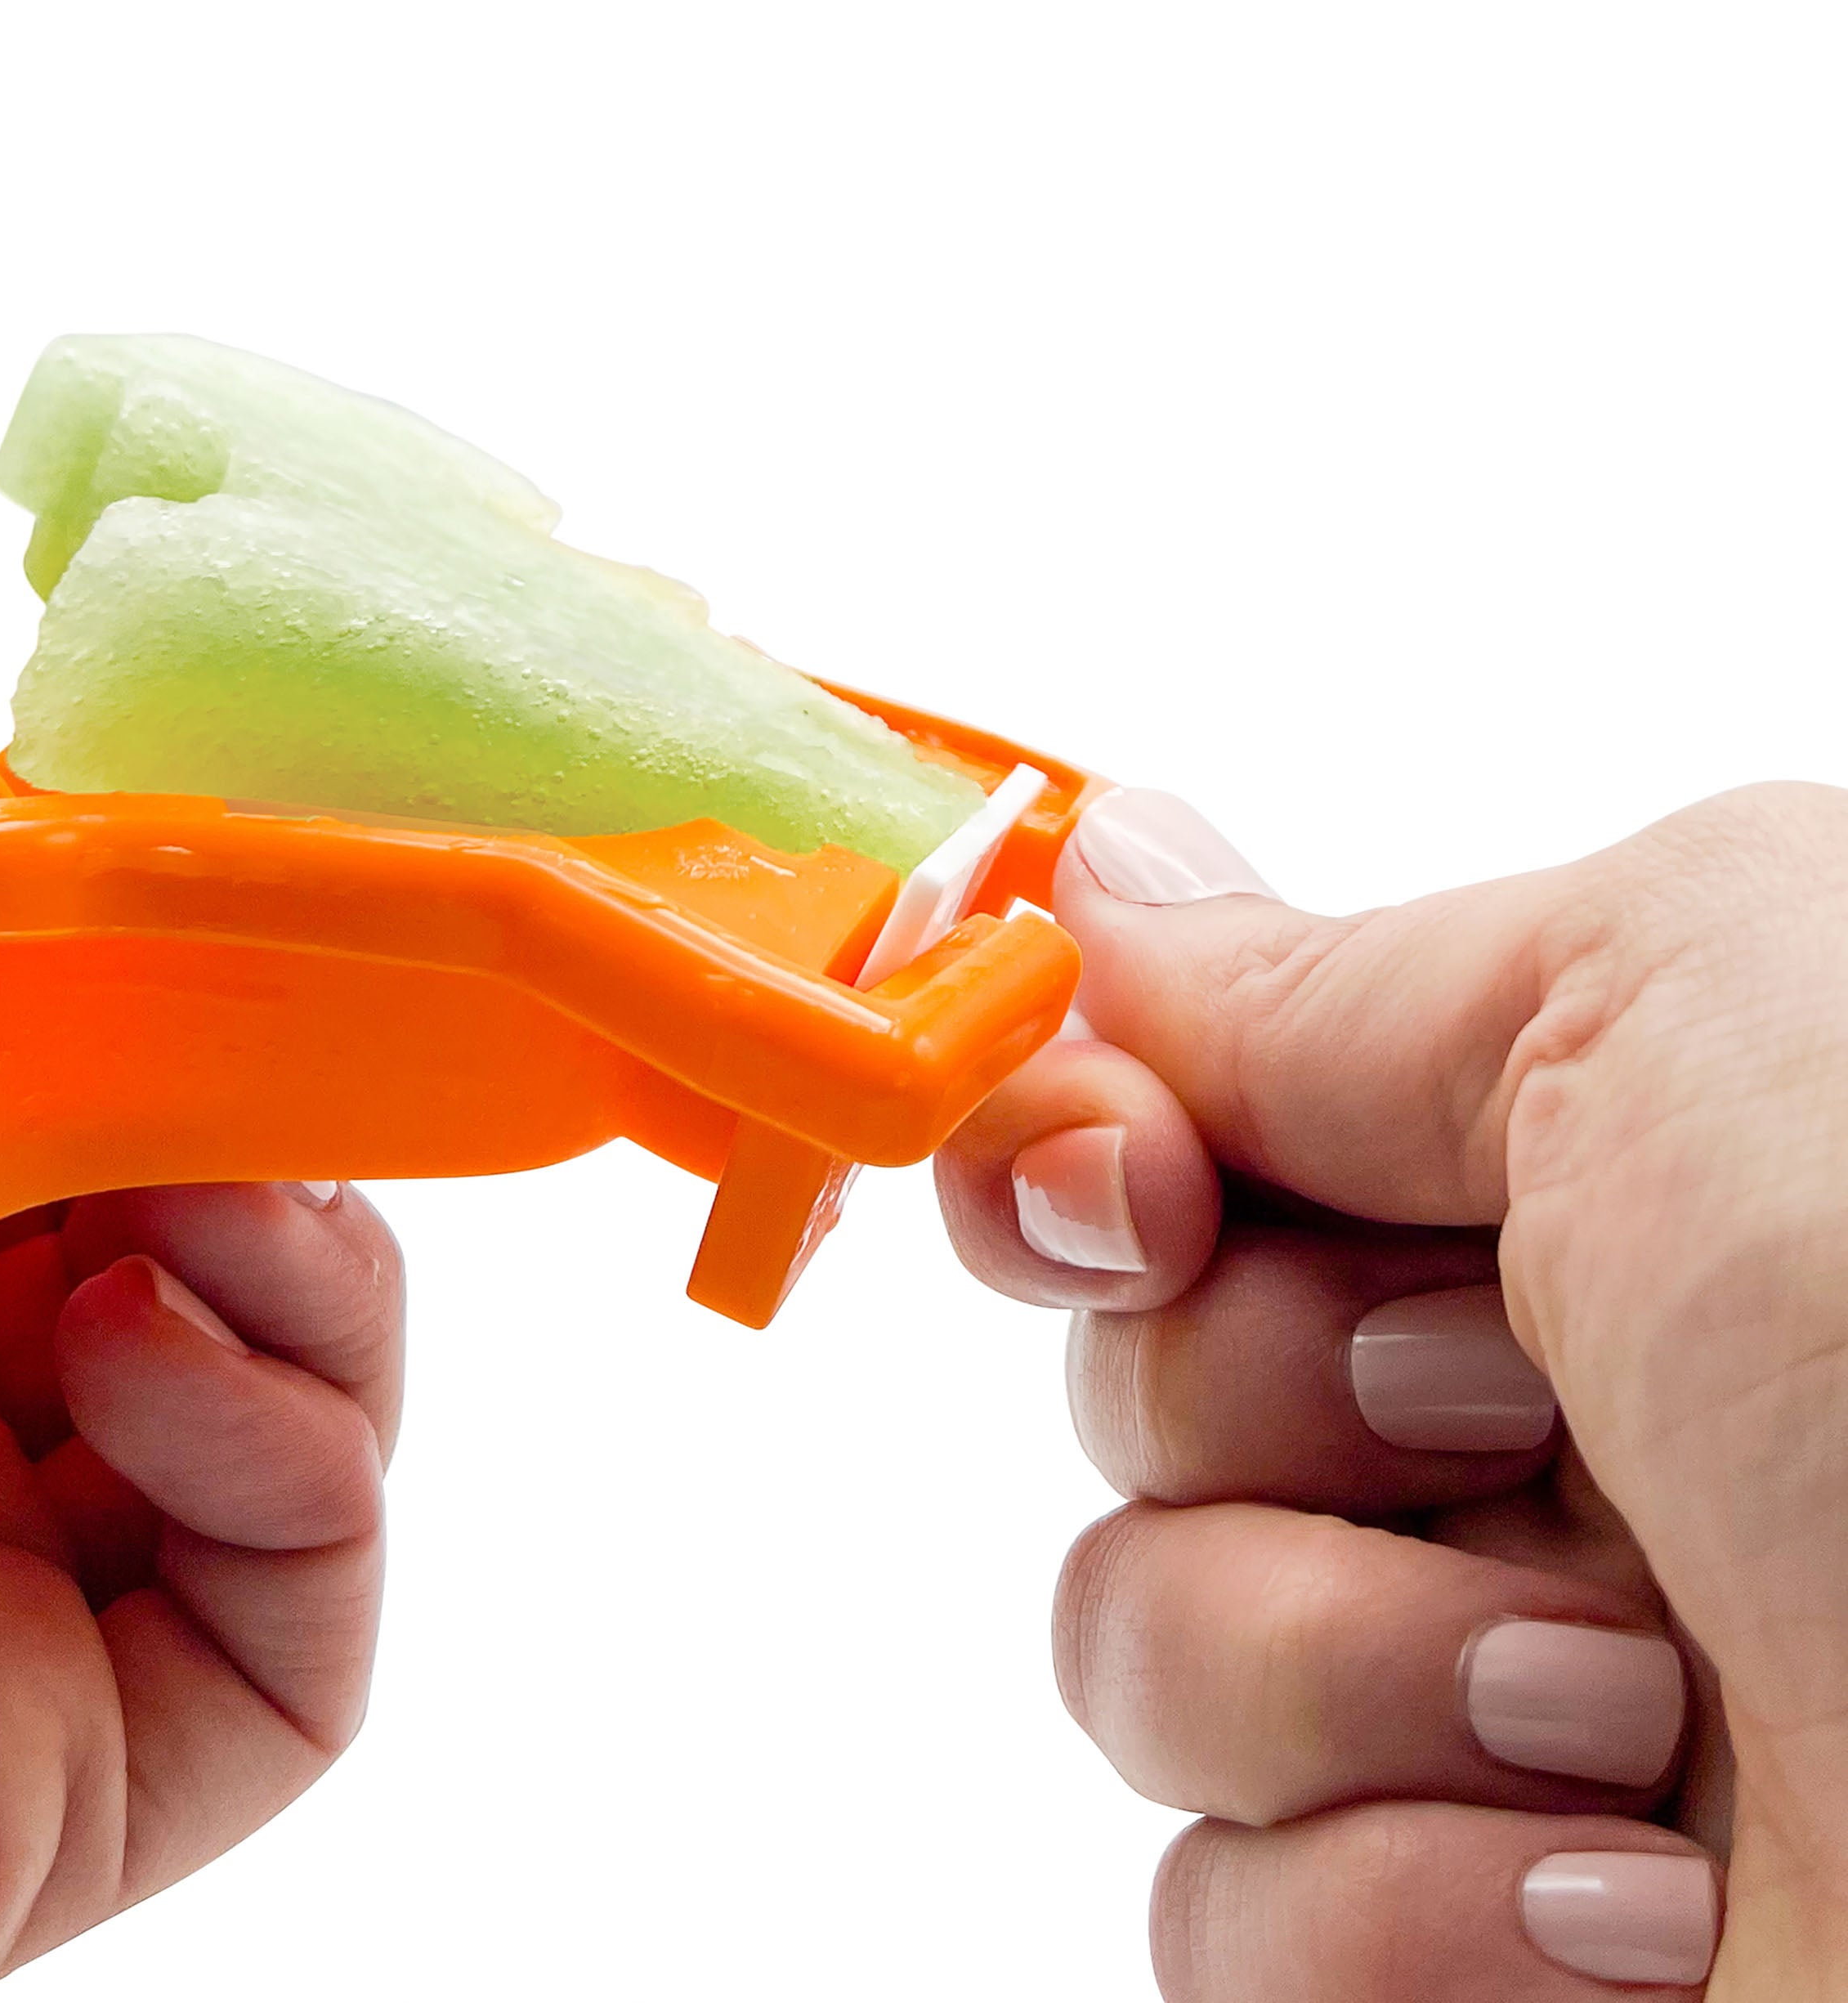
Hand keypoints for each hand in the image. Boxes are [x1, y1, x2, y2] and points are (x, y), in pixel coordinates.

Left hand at [0, 783, 402, 2001]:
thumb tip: (72, 877)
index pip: (115, 1156)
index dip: (214, 1056)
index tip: (259, 965)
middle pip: (227, 1296)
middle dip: (282, 1160)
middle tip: (261, 1077)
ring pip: (294, 1461)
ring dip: (314, 1290)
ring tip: (198, 1212)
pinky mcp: (35, 1789)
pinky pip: (290, 1648)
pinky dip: (300, 1463)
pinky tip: (147, 1342)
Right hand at [939, 781, 1847, 1998]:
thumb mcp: (1690, 993)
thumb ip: (1344, 966)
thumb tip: (1104, 882)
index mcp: (1577, 1185)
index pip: (1177, 1132)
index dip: (1085, 1152)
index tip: (1119, 1199)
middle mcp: (1527, 1424)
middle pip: (1131, 1380)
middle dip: (1260, 1402)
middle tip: (1499, 1413)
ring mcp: (1489, 1702)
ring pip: (1136, 1645)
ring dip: (1341, 1665)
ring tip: (1632, 1707)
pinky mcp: (1455, 1961)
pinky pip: (1209, 1920)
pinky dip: (1391, 1916)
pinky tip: (1637, 1914)